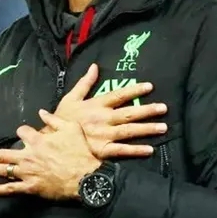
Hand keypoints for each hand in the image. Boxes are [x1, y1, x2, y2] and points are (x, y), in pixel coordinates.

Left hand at [0, 111, 97, 199]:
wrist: (86, 178)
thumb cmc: (80, 153)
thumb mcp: (71, 129)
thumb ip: (54, 120)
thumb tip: (41, 112)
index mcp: (38, 140)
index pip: (22, 132)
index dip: (21, 131)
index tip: (22, 133)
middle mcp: (29, 155)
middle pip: (6, 153)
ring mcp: (28, 172)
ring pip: (5, 170)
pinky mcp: (31, 187)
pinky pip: (11, 188)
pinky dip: (0, 190)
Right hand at [44, 63, 167, 158]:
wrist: (51, 141)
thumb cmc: (62, 119)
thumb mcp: (71, 97)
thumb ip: (84, 83)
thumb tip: (94, 66)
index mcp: (96, 105)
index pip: (118, 95)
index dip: (134, 90)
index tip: (150, 86)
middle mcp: (103, 119)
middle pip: (129, 113)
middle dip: (148, 110)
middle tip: (164, 108)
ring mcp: (104, 135)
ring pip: (129, 131)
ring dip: (147, 129)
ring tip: (163, 127)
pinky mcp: (102, 151)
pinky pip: (122, 150)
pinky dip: (136, 150)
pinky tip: (150, 149)